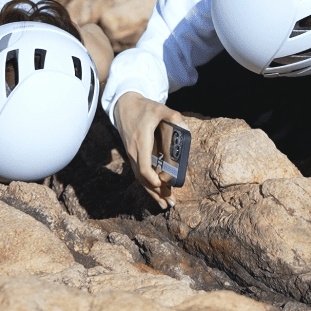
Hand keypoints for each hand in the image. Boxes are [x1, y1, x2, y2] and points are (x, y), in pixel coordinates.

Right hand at [113, 92, 185, 208]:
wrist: (124, 106)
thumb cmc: (144, 108)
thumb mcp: (160, 108)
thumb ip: (174, 116)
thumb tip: (185, 127)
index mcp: (141, 141)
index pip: (143, 166)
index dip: (152, 178)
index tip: (163, 185)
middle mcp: (134, 151)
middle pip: (142, 178)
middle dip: (155, 192)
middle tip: (170, 203)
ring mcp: (131, 154)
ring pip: (139, 178)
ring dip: (151, 193)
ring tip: (164, 205)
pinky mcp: (132, 155)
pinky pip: (138, 174)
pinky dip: (147, 185)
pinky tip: (156, 193)